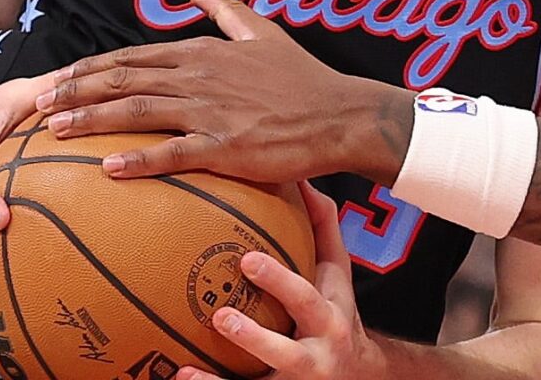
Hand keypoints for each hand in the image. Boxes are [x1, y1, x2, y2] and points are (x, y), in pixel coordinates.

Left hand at [35, 0, 411, 181]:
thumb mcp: (261, 31)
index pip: (132, 57)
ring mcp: (212, 113)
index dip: (90, 68)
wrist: (340, 114)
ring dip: (91, 119)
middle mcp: (199, 78)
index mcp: (202, 52)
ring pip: (138, 112)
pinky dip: (139, 159)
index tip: (57, 78)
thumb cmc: (301, 78)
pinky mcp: (227, 147)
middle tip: (36, 104)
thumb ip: (224, 6)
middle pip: (123, 81)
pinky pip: (174, 154)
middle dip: (74, 91)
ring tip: (54, 129)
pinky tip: (107, 167)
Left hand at [177, 183, 386, 379]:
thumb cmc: (338, 314)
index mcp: (327, 318)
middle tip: (220, 316)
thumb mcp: (338, 275)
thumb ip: (323, 229)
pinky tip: (180, 376)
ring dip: (221, 379)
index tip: (247, 260)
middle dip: (254, 335)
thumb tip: (303, 180)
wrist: (360, 376)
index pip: (305, 297)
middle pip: (285, 349)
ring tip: (188, 366)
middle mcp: (314, 355)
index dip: (278, 281)